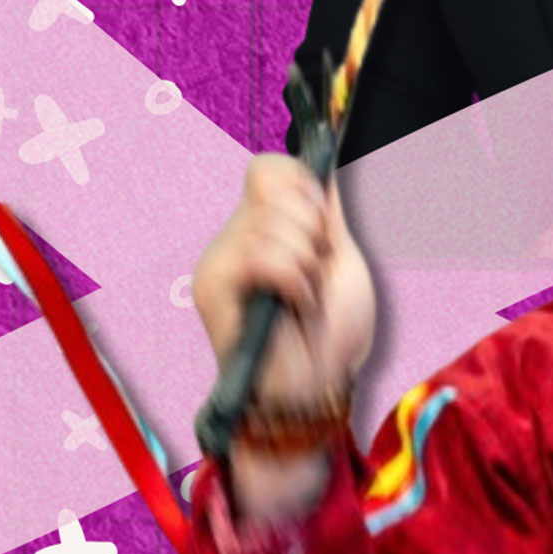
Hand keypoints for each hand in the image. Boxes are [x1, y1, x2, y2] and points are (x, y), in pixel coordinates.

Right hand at [191, 153, 376, 426]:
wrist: (317, 388)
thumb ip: (325, 213)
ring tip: (306, 298)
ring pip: (272, 225)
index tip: (325, 229)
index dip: (304, 187)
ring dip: (308, 265)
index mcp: (262, 228)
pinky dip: (294, 280)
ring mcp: (221, 262)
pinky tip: (296, 306)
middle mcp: (234, 239)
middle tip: (316, 276)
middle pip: (274, 188)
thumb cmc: (331, 332)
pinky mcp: (213, 288)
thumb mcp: (339, 258)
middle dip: (315, 233)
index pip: (268, 169)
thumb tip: (321, 166)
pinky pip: (261, 256)